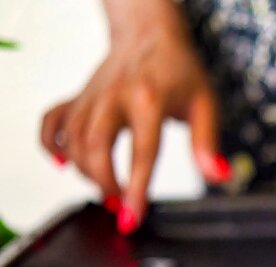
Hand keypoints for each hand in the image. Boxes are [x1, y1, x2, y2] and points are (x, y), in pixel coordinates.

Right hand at [40, 0, 230, 234]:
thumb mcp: (205, 105)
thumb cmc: (179, 70)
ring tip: (106, 191)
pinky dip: (50, 145)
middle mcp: (115, 97)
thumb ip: (207, 144)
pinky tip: (63, 163)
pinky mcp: (78, 97)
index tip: (132, 217)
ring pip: (72, 140)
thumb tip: (219, 176)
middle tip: (118, 205)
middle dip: (105, 183)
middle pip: (96, 148)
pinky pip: (51, 123)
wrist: (150, 34)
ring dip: (84, 172)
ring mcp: (92, 96)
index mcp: (149, 100)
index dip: (136, 190)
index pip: (142, 153)